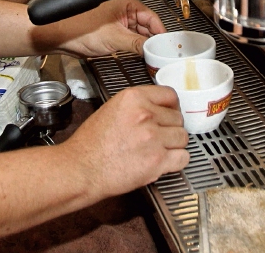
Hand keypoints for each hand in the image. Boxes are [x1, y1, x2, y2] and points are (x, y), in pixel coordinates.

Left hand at [34, 0, 165, 58]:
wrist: (57, 36)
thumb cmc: (77, 27)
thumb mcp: (114, 38)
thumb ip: (136, 44)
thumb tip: (151, 49)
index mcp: (125, 3)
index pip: (151, 16)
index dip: (160, 31)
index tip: (165, 44)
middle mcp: (121, 9)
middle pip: (145, 25)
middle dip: (151, 39)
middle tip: (158, 53)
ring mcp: (115, 20)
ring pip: (136, 32)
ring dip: (141, 44)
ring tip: (148, 55)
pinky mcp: (108, 30)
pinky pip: (126, 37)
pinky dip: (132, 46)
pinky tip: (135, 54)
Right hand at [66, 86, 189, 197]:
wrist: (81, 170)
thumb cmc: (90, 145)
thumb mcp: (111, 109)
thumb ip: (137, 106)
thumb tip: (158, 109)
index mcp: (133, 98)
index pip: (170, 95)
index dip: (172, 107)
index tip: (170, 114)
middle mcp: (146, 115)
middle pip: (178, 118)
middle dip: (170, 128)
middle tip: (159, 137)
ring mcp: (153, 138)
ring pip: (183, 137)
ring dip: (174, 145)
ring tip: (159, 150)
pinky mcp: (157, 161)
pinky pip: (183, 158)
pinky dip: (176, 161)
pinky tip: (165, 162)